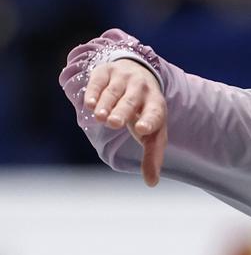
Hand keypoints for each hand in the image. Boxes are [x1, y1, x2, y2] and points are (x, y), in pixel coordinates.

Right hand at [84, 59, 167, 186]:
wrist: (137, 75)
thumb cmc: (144, 113)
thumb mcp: (152, 133)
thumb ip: (152, 157)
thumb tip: (151, 183)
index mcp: (156, 106)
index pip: (155, 114)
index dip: (149, 121)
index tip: (142, 129)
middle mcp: (141, 89)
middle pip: (131, 102)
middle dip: (122, 112)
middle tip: (114, 123)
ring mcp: (123, 78)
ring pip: (114, 92)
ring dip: (106, 104)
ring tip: (100, 118)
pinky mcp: (106, 71)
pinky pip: (99, 81)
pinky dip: (94, 92)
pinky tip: (89, 104)